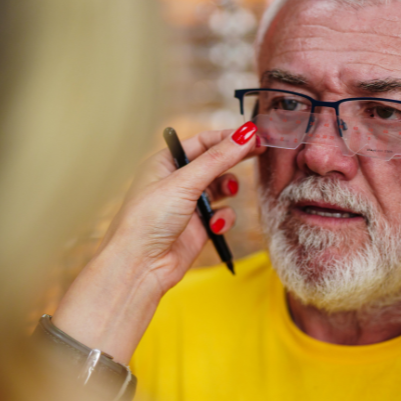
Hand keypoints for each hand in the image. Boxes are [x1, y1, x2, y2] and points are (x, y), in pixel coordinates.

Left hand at [101, 122, 262, 293]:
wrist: (140, 266)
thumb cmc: (147, 220)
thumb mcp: (184, 183)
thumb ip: (218, 159)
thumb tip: (246, 134)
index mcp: (165, 163)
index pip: (202, 142)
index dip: (228, 137)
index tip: (253, 134)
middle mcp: (177, 181)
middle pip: (215, 162)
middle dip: (235, 158)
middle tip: (260, 151)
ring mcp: (189, 204)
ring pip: (222, 188)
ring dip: (228, 189)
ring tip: (229, 191)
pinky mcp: (199, 227)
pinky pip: (223, 214)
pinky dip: (224, 218)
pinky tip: (215, 226)